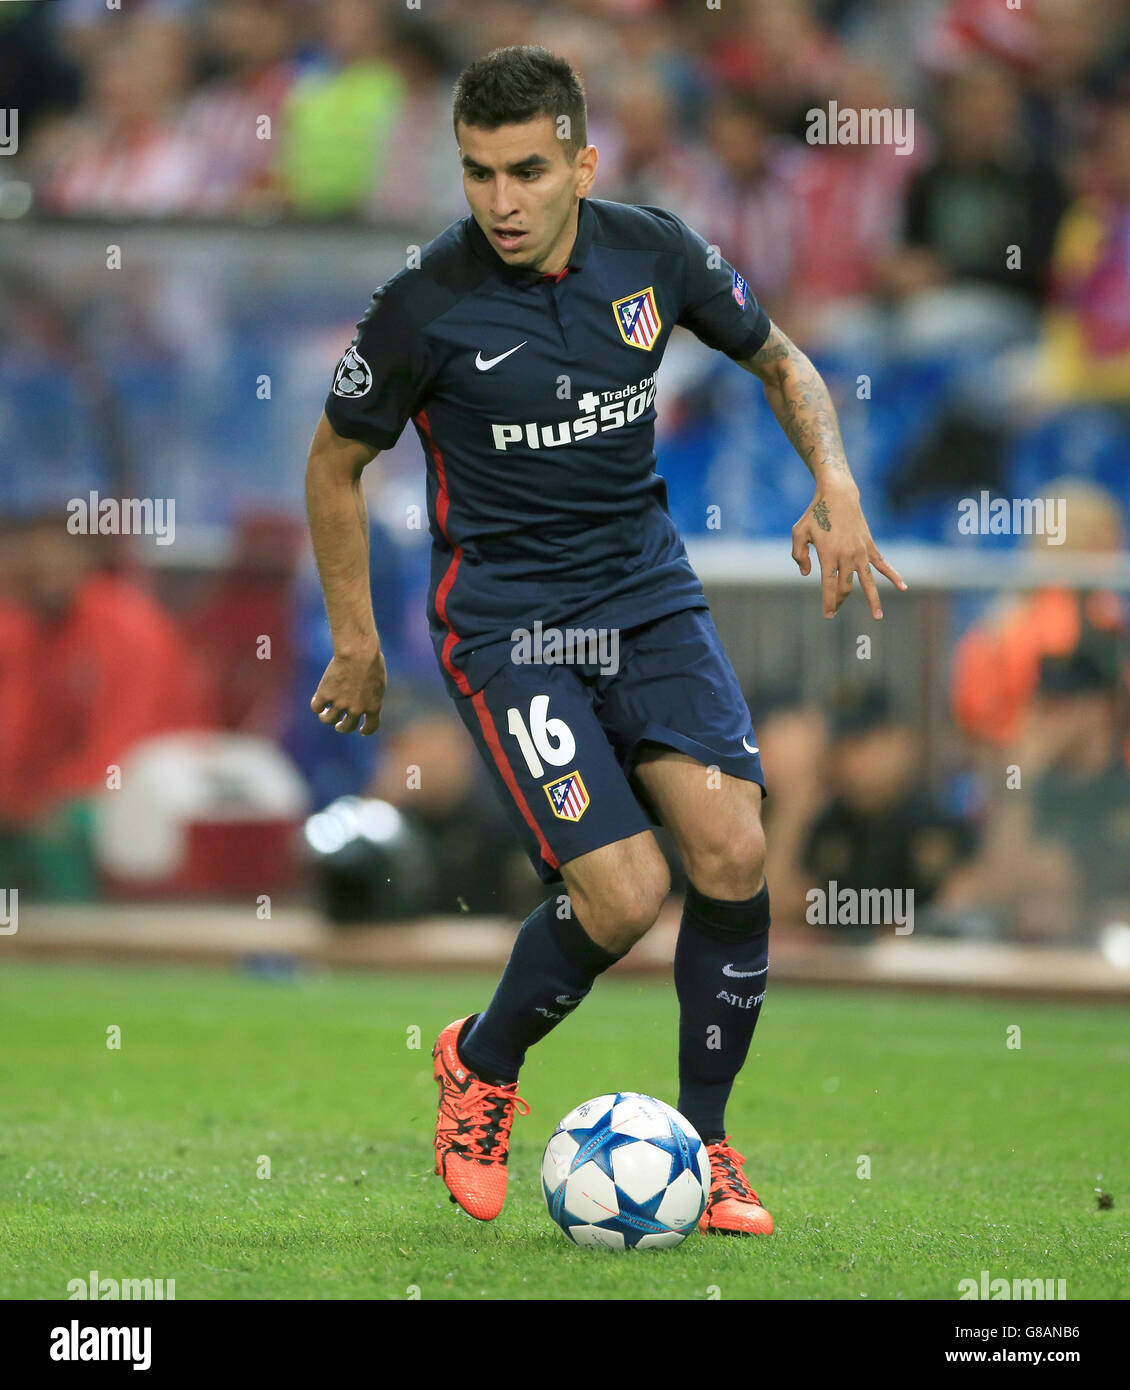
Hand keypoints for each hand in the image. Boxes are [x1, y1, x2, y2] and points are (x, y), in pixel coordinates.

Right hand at [310, 643, 385, 733]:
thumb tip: (363, 696)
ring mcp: (340, 704)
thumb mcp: (378, 680)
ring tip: (324, 714)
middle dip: (342, 727)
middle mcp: (356, 709)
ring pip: (328, 720)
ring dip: (326, 718)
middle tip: (339, 725)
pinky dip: (317, 706)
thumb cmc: (371, 660)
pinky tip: (318, 701)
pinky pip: (317, 707)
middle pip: (347, 727)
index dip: (366, 730)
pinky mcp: (325, 695)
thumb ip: (371, 693)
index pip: (371, 727)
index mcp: (373, 706)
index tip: (361, 730)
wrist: (358, 652)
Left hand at [791, 484, 906, 618]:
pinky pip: (882, 563)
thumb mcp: (798, 532)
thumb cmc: (815, 514)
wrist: (838, 495)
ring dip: (873, 600)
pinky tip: (903, 586)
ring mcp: (860, 550)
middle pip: (846, 586)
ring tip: (878, 617)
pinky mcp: (869, 545)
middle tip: (835, 611)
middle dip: (840, 601)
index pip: (829, 585)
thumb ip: (798, 555)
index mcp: (828, 553)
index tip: (828, 615)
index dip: (829, 602)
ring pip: (868, 580)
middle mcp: (846, 554)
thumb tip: (807, 574)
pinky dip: (893, 575)